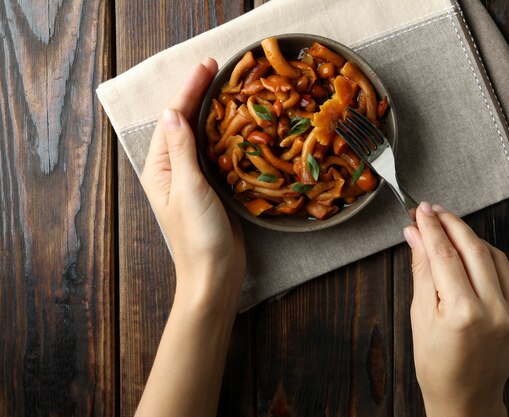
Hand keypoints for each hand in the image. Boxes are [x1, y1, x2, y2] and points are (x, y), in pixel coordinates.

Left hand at [140, 58, 245, 311]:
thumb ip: (181, 150)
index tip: (207, 66)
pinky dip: (223, 133)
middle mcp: (173, 170)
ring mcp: (192, 178)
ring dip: (211, 110)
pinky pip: (215, 152)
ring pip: (200, 135)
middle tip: (217, 67)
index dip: (189, 90)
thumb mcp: (188, 188)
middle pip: (184, 123)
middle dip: (198, 94)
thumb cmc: (198, 235)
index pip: (174, 120)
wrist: (215, 273)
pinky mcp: (212, 187)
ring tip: (226, 86)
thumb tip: (171, 111)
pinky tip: (235, 122)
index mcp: (160, 168)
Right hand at [403, 202, 508, 416]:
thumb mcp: (419, 314)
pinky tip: (472, 253)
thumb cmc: (436, 361)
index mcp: (462, 312)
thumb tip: (414, 234)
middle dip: (452, 223)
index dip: (431, 227)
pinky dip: (489, 257)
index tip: (421, 211)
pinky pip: (508, 273)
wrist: (466, 395)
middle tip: (434, 211)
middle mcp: (494, 310)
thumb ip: (421, 269)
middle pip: (473, 247)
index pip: (444, 254)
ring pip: (494, 255)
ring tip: (449, 230)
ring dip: (471, 237)